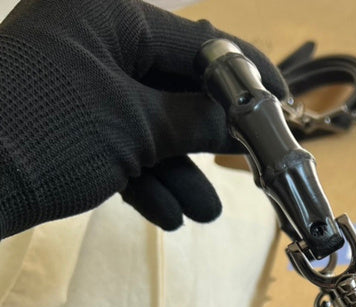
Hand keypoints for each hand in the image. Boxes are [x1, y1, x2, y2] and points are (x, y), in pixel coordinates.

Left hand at [0, 0, 286, 236]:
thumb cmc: (49, 137)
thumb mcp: (137, 127)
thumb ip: (198, 119)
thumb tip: (244, 118)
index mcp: (106, 16)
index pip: (197, 44)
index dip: (245, 78)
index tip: (282, 104)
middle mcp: (91, 41)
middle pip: (174, 89)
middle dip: (207, 140)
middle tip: (246, 167)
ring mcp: (76, 85)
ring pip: (148, 126)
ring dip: (179, 173)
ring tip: (202, 212)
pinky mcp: (65, 126)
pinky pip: (120, 147)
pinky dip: (145, 181)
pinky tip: (165, 214)